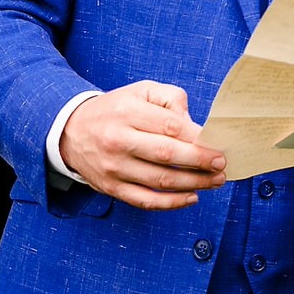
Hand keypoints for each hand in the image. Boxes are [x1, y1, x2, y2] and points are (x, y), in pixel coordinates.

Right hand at [59, 80, 226, 210]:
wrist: (71, 130)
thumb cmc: (116, 110)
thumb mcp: (140, 90)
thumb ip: (170, 98)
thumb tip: (192, 124)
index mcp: (128, 112)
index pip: (170, 126)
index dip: (198, 137)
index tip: (218, 143)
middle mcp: (118, 140)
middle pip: (167, 155)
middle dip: (200, 162)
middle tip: (221, 164)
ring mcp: (114, 167)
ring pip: (160, 181)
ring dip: (193, 183)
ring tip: (215, 181)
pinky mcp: (111, 188)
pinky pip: (145, 201)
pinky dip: (172, 203)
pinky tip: (191, 197)